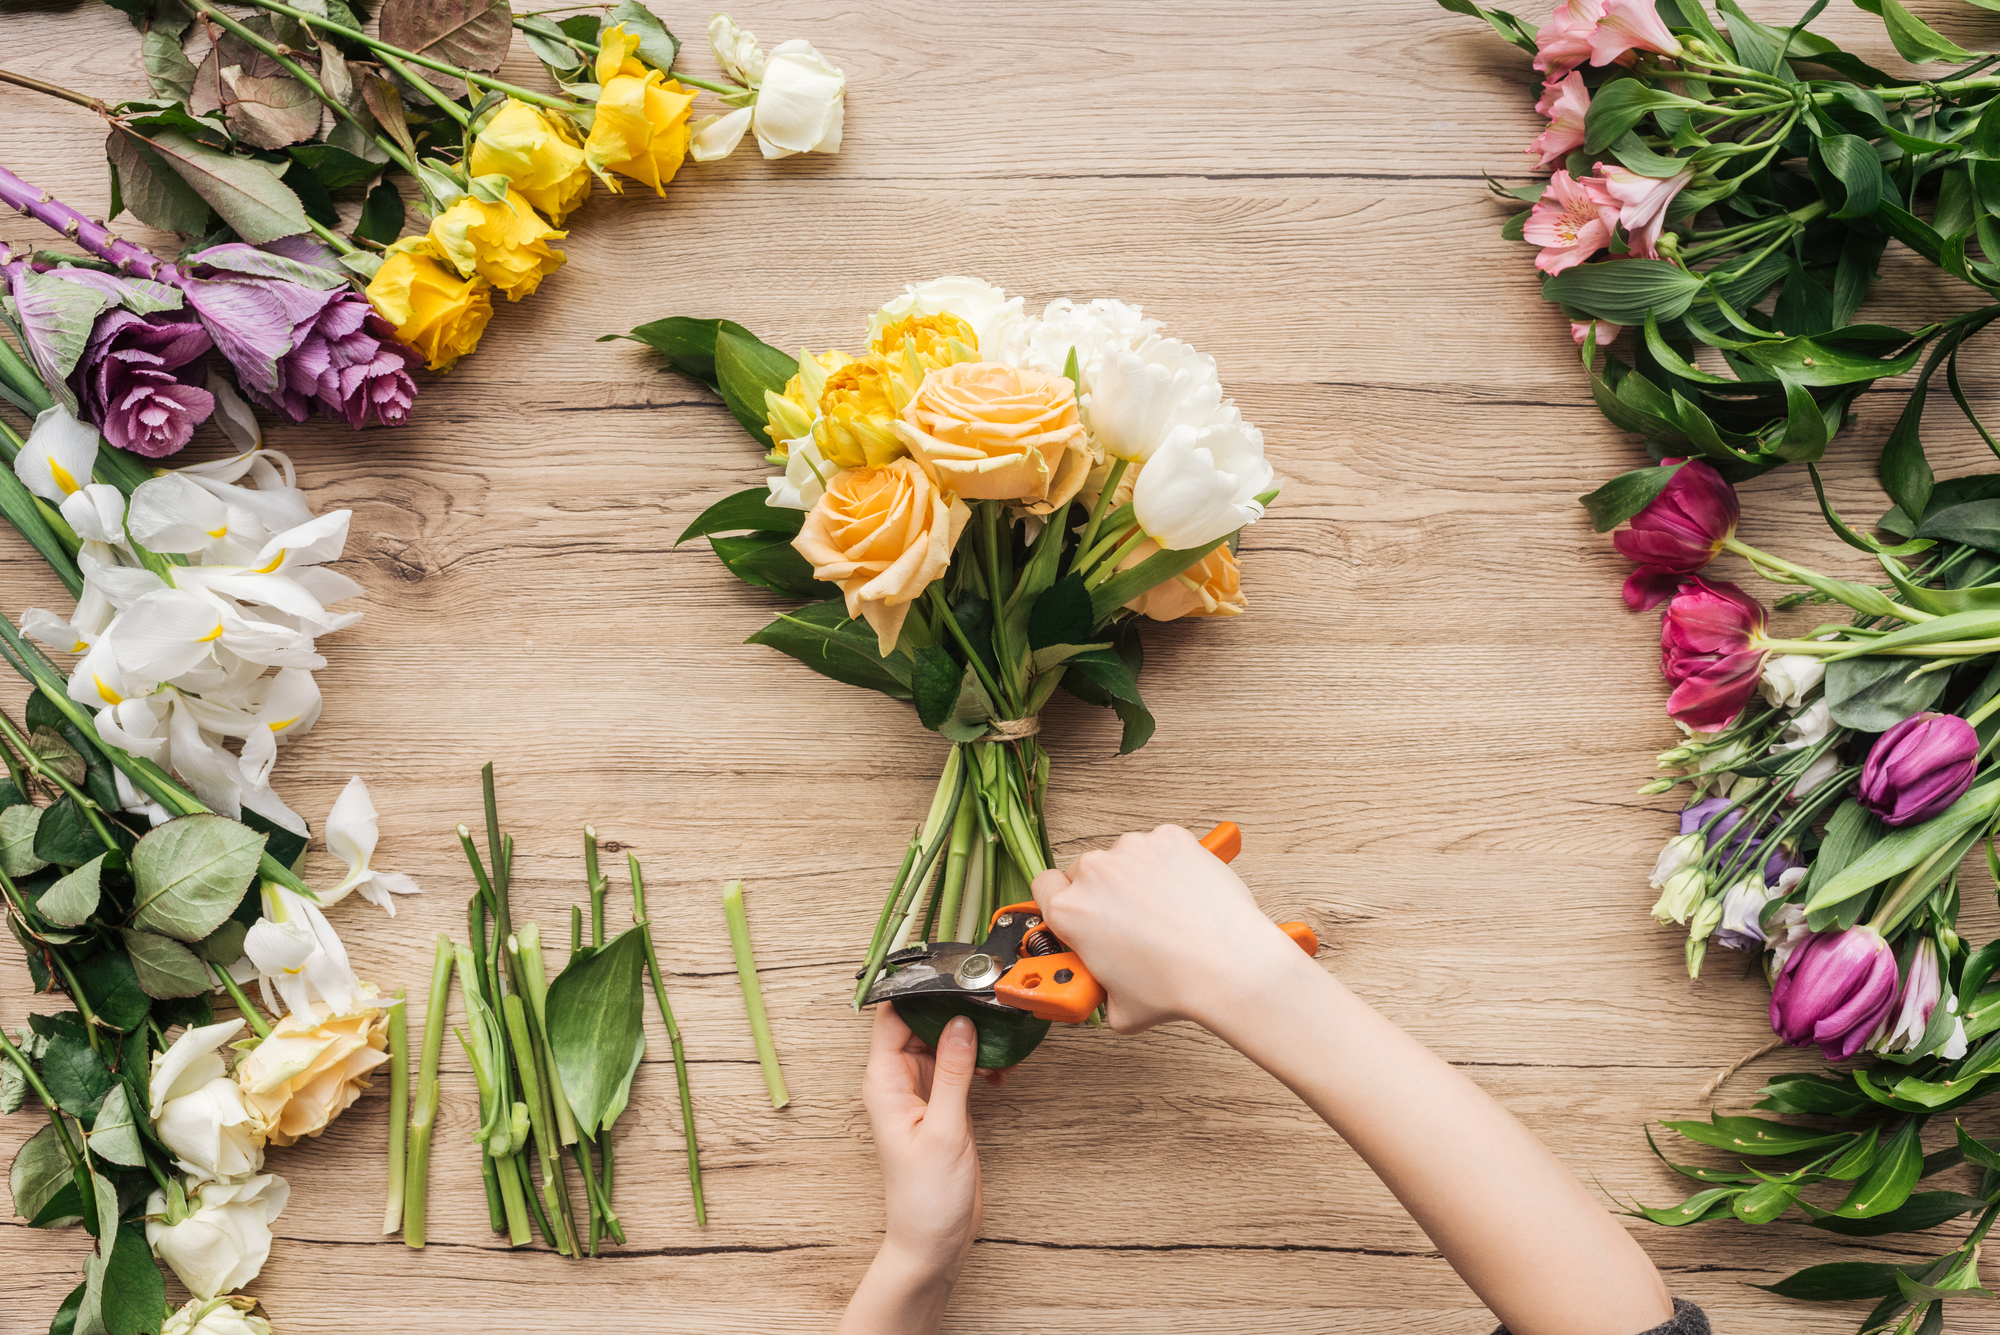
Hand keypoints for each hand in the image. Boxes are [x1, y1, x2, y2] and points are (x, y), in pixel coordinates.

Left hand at [860, 1003, 982, 1271]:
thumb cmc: (926, 1198)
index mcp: (885, 1083)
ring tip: (1001, 1033)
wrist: (933, 1242)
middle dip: (953, 1008)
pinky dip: (980, 1062)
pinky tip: (1002, 1070)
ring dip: (972, 1036)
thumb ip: (953, 1073)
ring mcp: (922, 1093)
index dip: (916, 991)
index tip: (948, 973)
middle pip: (921, 1024)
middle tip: (987, 997)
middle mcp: (899, 1082)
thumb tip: (960, 1023)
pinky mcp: (943, 1106)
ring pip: (944, 1043)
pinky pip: (959, 1067)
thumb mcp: (944, 1130)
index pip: (892, 1018)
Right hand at [1031, 823, 1310, 1033]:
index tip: (1078, 915)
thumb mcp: (1116, 1010)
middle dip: (1103, 895)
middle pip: (1085, 873)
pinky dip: (1169, 865)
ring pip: (1124, 858)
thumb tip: (1100, 989)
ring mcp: (1133, 850)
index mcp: (1070, 911)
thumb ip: (1094, 991)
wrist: (1230, 966)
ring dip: (1136, 879)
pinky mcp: (1170, 838)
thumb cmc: (1177, 985)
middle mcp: (1095, 872)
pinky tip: (1184, 896)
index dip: (1060, 903)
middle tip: (1129, 924)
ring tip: (1165, 914)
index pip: (1044, 888)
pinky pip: (1159, 847)